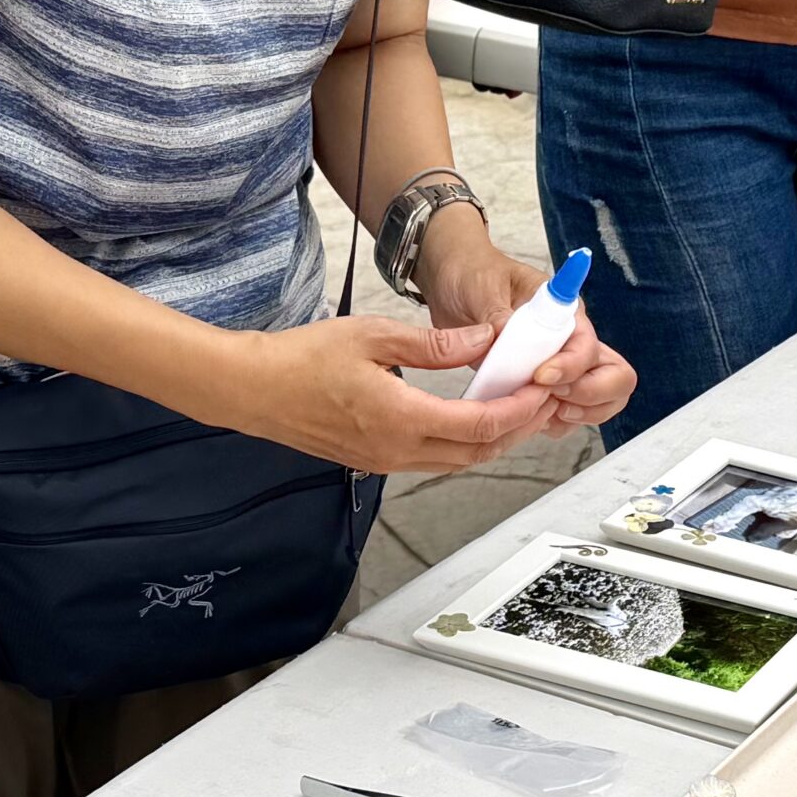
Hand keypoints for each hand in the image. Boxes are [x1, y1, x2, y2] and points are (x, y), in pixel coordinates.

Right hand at [208, 317, 559, 474]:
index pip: (481, 425)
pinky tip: (473, 418)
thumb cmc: (303, 359)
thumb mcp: (373, 336)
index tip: (542, 388)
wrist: (254, 390)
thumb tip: (485, 339)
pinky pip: (434, 460)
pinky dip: (463, 443)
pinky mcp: (375, 460)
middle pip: (478, 452)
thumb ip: (435, 344)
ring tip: (516, 408)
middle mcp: (398, 450)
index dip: (520, 409)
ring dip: (492, 439)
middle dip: (518, 428)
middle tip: (542, 399)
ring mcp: (386, 460)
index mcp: (401, 419)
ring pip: (457, 460)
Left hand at [417, 207, 637, 428]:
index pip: (587, 345)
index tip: (540, 376)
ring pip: (599, 401)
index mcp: (562, 312)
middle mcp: (570, 341)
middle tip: (551, 399)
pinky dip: (555, 424)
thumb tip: (504, 334)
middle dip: (590, 396)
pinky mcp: (544, 387)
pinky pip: (567, 417)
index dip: (571, 367)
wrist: (457, 285)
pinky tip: (527, 416)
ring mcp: (562, 366)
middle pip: (615, 376)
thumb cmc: (475, 276)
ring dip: (575, 414)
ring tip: (536, 410)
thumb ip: (496, 314)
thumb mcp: (480, 288)